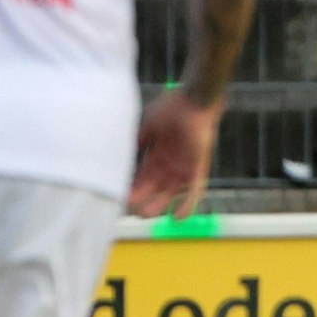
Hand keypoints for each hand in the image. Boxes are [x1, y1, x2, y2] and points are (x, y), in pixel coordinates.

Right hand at [127, 89, 223, 218]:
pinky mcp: (198, 167)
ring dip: (158, 205)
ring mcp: (184, 167)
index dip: (131, 186)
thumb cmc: (171, 108)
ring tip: (144, 215)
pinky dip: (187, 204)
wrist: (194, 98)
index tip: (118, 195)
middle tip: (128, 209)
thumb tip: (120, 153)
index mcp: (157, 155)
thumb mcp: (148, 125)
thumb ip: (138, 141)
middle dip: (142, 199)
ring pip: (170, 193)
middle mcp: (170, 165)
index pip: (142, 176)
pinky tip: (176, 217)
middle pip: (154, 188)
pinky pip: (194, 190)